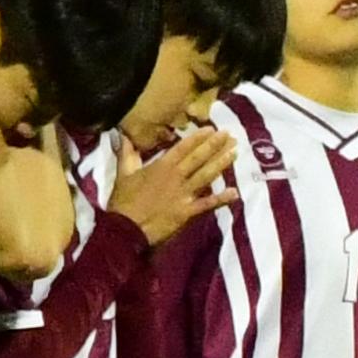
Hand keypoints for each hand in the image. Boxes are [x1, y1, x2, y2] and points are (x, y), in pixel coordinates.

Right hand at [109, 123, 237, 245]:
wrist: (126, 229)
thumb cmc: (124, 201)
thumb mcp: (123, 174)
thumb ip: (127, 153)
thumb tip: (122, 134)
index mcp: (161, 166)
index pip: (183, 148)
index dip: (198, 138)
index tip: (211, 128)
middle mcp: (176, 177)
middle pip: (198, 158)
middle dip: (215, 145)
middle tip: (230, 135)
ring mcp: (183, 194)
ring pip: (205, 176)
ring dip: (221, 164)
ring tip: (235, 152)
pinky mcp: (187, 211)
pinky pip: (207, 204)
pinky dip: (221, 199)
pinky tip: (235, 192)